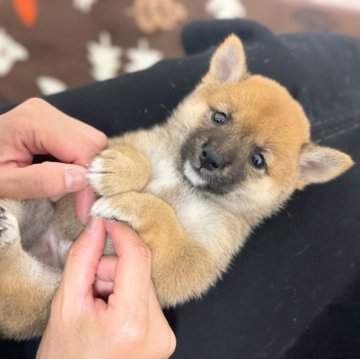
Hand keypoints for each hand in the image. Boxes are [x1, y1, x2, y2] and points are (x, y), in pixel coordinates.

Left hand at [0, 98, 106, 220]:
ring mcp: (51, 116)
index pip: (83, 148)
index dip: (88, 181)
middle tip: (74, 199)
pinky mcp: (54, 125)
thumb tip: (81, 178)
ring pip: (93, 144)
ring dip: (85, 170)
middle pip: (94, 142)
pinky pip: (83, 144)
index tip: (83, 210)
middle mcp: (47, 112)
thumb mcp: (2, 185)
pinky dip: (80, 164)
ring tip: (61, 186)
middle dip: (90, 174)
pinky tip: (61, 174)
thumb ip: (40, 181)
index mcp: (33, 121)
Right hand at [37, 218, 175, 358]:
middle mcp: (158, 329)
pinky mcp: (165, 338)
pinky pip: (148, 299)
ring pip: (144, 282)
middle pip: (141, 270)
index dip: (123, 233)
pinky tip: (111, 314)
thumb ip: (83, 259)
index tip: (108, 221)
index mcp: (132, 322)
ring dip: (120, 283)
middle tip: (91, 288)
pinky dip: (128, 297)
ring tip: (98, 306)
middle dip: (113, 268)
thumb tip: (97, 225)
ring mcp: (165, 336)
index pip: (138, 257)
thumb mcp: (66, 306)